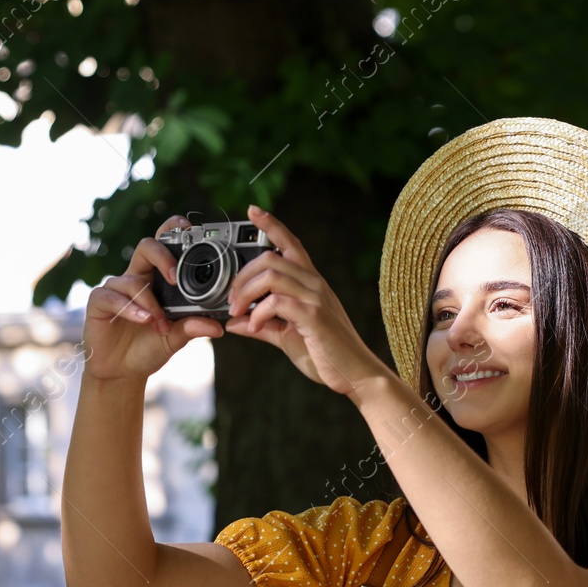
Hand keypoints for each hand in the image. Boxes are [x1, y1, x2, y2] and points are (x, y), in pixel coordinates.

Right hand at [82, 213, 224, 381]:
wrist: (123, 371)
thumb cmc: (148, 348)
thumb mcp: (175, 338)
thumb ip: (192, 328)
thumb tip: (218, 327)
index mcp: (156, 279)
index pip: (164, 245)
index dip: (173, 231)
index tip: (190, 231)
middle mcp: (136, 278)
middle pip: (146, 247)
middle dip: (163, 257)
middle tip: (176, 278)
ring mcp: (116, 288)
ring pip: (133, 281)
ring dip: (150, 303)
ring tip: (160, 325)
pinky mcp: (99, 302)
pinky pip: (113, 297)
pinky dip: (130, 308)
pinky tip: (143, 320)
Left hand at [223, 206, 390, 397]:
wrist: (356, 375)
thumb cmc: (326, 356)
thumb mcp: (287, 337)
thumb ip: (262, 326)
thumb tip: (234, 323)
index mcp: (310, 284)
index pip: (290, 244)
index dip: (271, 225)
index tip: (252, 210)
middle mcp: (314, 283)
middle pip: (269, 258)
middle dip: (241, 277)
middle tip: (231, 301)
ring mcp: (315, 297)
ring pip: (271, 274)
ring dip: (245, 292)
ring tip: (238, 312)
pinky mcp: (314, 315)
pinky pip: (276, 301)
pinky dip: (258, 314)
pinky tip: (255, 327)